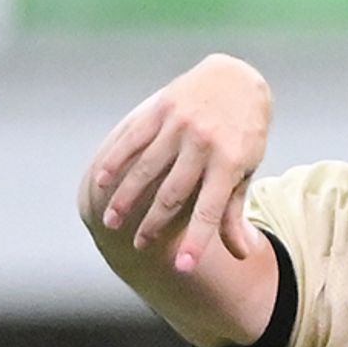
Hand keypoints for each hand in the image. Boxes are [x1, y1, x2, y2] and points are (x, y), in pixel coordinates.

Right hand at [83, 53, 271, 277]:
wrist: (236, 79)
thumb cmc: (243, 134)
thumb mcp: (246, 170)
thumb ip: (235, 211)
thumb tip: (242, 254)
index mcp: (229, 163)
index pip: (210, 212)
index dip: (196, 241)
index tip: (183, 267)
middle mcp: (203, 144)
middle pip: (173, 194)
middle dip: (154, 224)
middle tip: (139, 247)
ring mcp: (180, 125)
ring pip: (147, 168)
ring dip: (127, 198)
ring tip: (112, 222)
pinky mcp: (161, 109)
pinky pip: (133, 138)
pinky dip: (116, 160)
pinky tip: (101, 181)